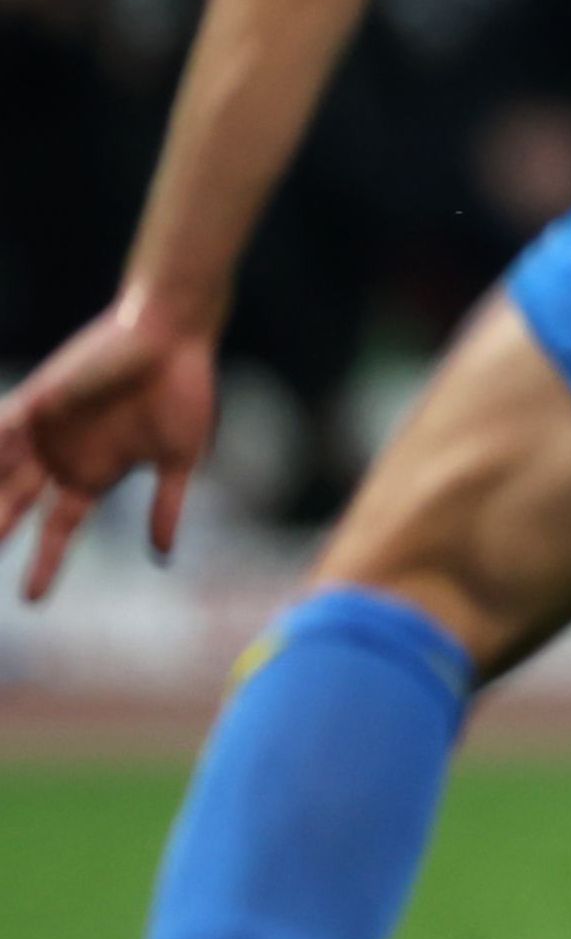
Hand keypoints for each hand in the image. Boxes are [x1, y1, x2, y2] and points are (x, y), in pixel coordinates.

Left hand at [0, 291, 221, 602]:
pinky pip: (2, 431)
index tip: (32, 600)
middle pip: (18, 507)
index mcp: (93, 474)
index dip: (45, 563)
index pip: (59, 529)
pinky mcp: (37, 401)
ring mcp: (45, 431)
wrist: (174, 338)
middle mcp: (62, 457)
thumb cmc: (184, 393)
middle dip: (0, 533)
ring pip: (2, 475)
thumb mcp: (179, 460)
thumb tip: (163, 556)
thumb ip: (167, 507)